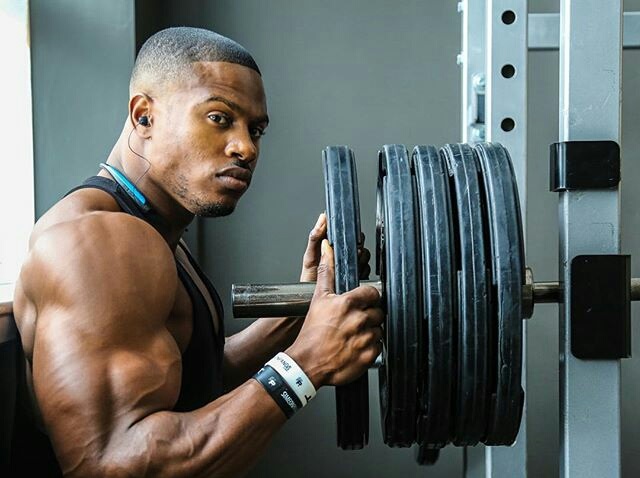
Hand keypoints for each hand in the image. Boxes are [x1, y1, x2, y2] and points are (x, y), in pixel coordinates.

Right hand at [287, 240, 383, 387]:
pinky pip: (379, 346)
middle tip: (355, 321)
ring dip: (370, 331)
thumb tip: (327, 248)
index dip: (368, 297)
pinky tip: (356, 347)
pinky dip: (370, 347)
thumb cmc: (311, 333)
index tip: (363, 302)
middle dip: (368, 315)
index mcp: (348, 303)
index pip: (373, 292)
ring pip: (379, 329)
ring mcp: (366, 338)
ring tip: (354, 335)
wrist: (307, 364)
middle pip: (378, 311)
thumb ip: (327, 272)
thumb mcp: (318, 299)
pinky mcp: (370, 355)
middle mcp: (359, 320)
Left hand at [300, 213, 370, 281]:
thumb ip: (315, 237)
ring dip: (359, 258)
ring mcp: (351, 265)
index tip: (346, 234)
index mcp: (332, 247)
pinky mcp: (357, 276)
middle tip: (346, 253)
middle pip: (358, 242)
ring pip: (364, 255)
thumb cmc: (309, 279)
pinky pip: (367, 268)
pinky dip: (363, 269)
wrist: (313, 298)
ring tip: (348, 265)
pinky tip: (354, 273)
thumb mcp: (309, 256)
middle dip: (355, 246)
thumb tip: (322, 219)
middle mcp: (343, 255)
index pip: (344, 233)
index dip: (347, 231)